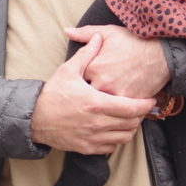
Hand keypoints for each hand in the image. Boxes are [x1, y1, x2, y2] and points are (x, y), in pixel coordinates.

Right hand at [31, 44, 156, 154]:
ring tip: (129, 118)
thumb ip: (87, 54)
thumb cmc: (52, 94)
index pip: (131, 108)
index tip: (150, 100)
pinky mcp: (88, 148)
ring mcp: (93, 138)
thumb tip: (98, 36)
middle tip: (140, 108)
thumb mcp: (68, 70)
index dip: (145, 105)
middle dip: (140, 116)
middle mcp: (97, 123)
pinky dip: (117, 139)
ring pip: (124, 137)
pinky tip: (115, 128)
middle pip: (131, 123)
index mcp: (96, 103)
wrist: (35, 119)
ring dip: (130, 128)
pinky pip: (112, 147)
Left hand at [64, 22, 169, 100]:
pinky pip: (116, 111)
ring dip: (100, 104)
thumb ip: (85, 34)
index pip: (77, 79)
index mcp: (94, 67)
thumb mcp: (108, 33)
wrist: (162, 55)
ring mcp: (116, 95)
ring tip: (103, 101)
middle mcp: (102, 83)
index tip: (84, 79)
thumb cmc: (133, 42)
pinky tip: (115, 106)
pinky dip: (114, 110)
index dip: (79, 80)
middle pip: (87, 96)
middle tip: (89, 95)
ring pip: (101, 106)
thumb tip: (66, 31)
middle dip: (87, 96)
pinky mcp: (129, 104)